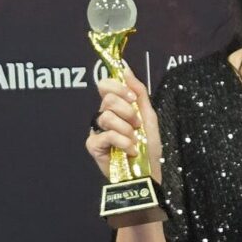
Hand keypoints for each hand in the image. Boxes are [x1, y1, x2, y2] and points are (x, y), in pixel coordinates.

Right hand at [85, 65, 161, 181]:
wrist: (148, 173)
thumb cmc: (149, 147)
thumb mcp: (149, 115)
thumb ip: (138, 91)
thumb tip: (125, 68)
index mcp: (116, 107)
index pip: (106, 84)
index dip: (118, 87)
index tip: (132, 98)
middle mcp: (104, 116)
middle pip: (108, 99)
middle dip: (128, 112)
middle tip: (137, 126)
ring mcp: (97, 130)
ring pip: (106, 116)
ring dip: (127, 129)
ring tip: (134, 140)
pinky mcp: (93, 145)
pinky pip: (106, 134)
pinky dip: (123, 142)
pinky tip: (129, 150)